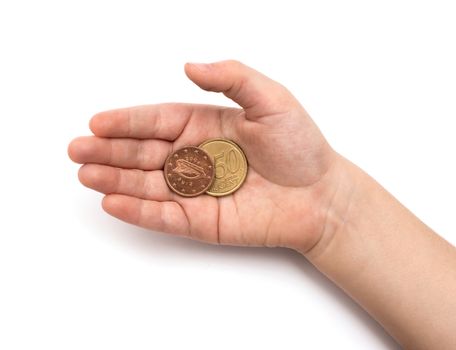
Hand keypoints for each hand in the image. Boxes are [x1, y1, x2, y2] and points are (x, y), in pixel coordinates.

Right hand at [68, 60, 338, 251]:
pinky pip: (165, 216)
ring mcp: (196, 191)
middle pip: (143, 153)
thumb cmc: (300, 147)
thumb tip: (187, 66)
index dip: (126, 122)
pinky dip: (138, 210)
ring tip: (86, 174)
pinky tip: (113, 201)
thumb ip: (230, 78)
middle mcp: (195, 158)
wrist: (322, 195)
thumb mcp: (271, 99)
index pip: (156, 122)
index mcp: (205, 127)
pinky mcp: (202, 221)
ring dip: (115, 180)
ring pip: (147, 185)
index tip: (97, 123)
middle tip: (77, 150)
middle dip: (109, 152)